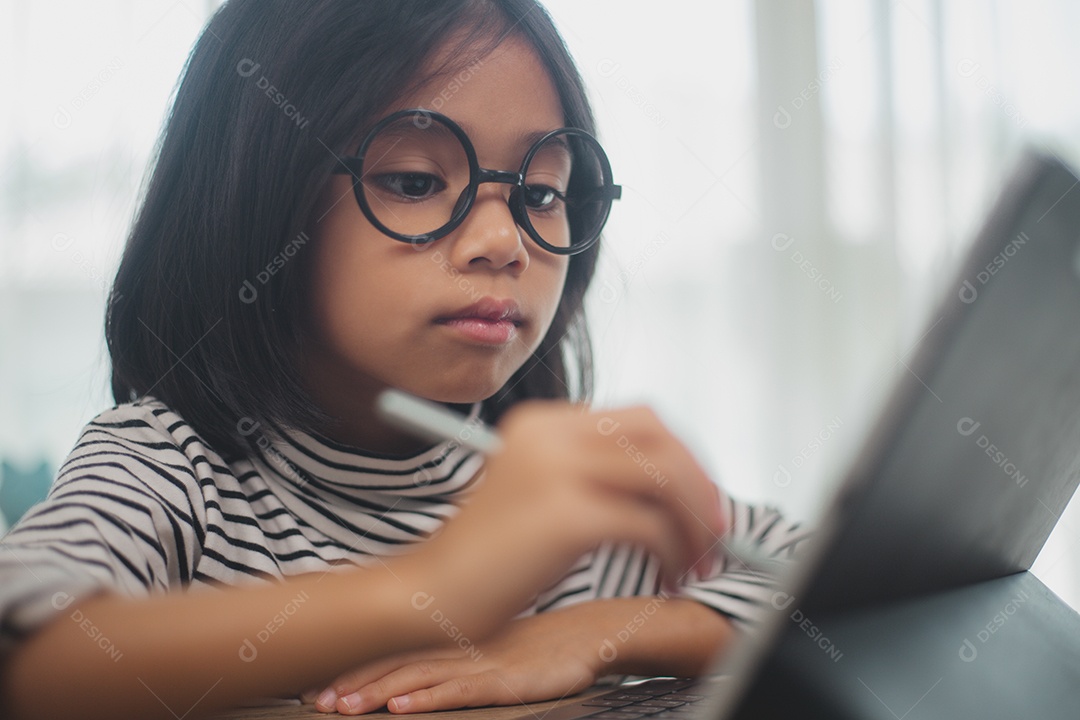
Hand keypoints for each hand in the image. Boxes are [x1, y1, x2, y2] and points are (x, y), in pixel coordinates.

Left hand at [304, 607, 606, 713]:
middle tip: (314, 700)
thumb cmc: (541, 643)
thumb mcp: (489, 643)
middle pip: (396, 663)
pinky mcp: (505, 681)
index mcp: (452, 636)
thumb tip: (418, 670)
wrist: (590, 634)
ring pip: (419, 677)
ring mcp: (480, 662)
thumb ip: (454, 651)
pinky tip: (402, 707)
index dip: (354, 666)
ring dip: (377, 692)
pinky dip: (428, 698)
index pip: (393, 650)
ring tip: (342, 705)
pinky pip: (460, 690)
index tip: (315, 683)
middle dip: (352, 682)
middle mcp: (459, 645)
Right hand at [406, 403, 726, 643]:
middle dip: (700, 484)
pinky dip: (671, 553)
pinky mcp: (567, 515)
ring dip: (695, 524)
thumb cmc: (490, 556)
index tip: (703, 501)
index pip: (642, 419)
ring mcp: (557, 470)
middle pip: (661, 438)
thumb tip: (681, 486)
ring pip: (664, 479)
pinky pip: (649, 525)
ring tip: (697, 562)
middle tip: (716, 531)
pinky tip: (664, 577)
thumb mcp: (542, 493)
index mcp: (543, 422)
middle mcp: (550, 433)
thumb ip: (595, 475)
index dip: (685, 459)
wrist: (430, 593)